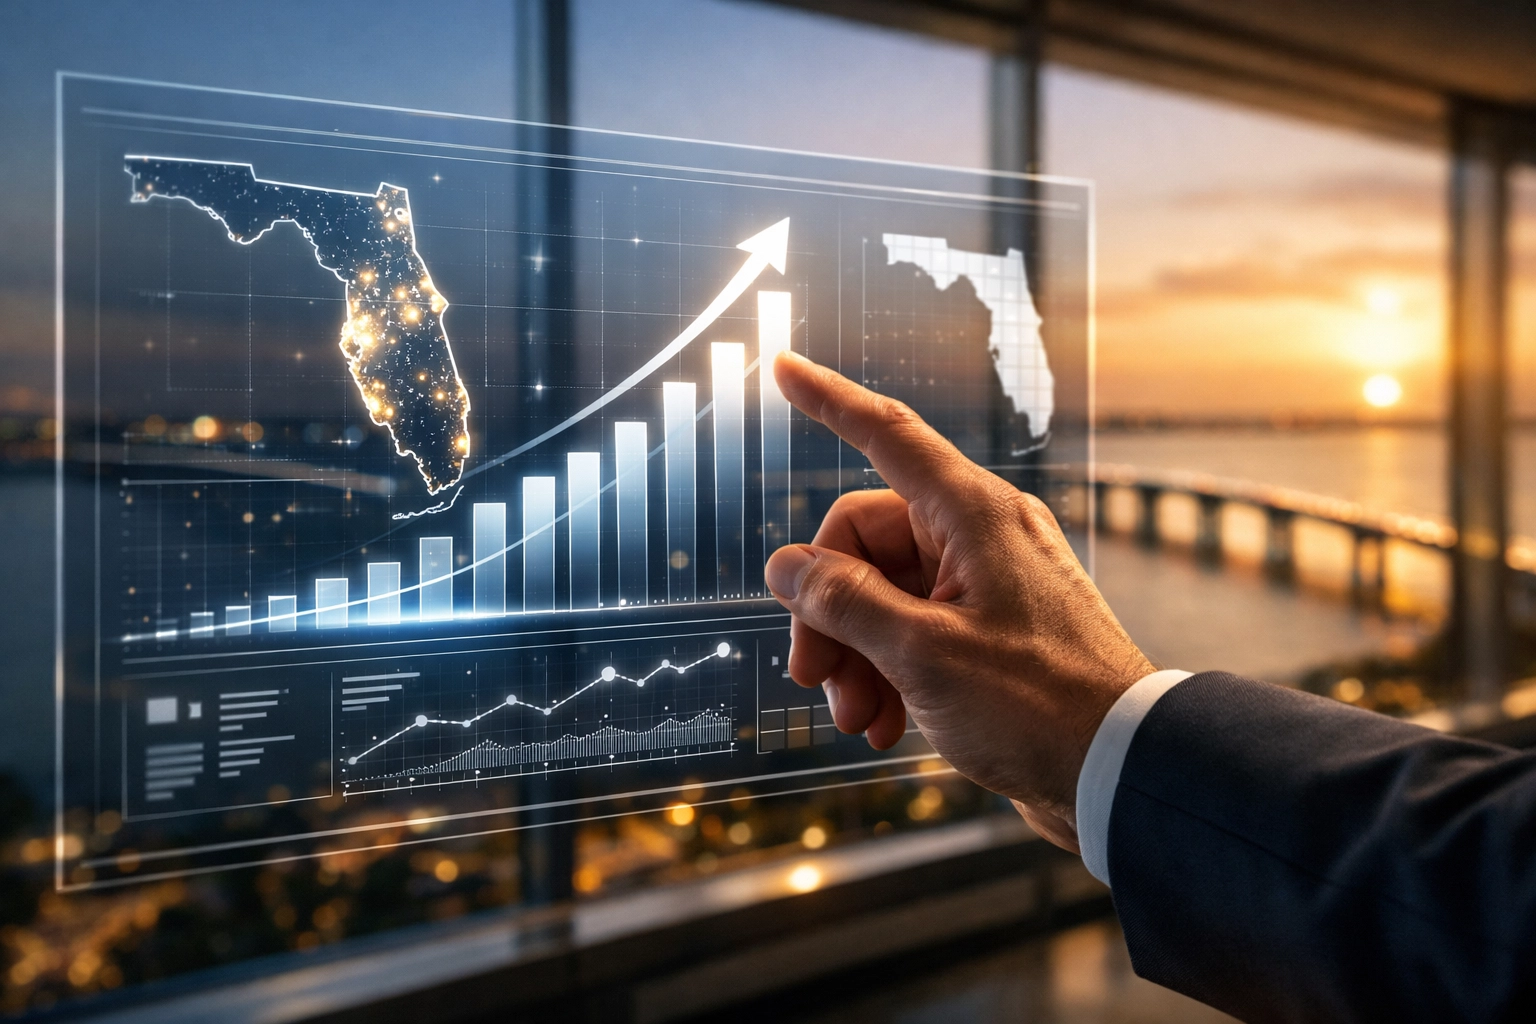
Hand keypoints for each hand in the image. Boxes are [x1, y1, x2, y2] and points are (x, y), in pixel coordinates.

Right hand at [763, 351, 1153, 851]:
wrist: (1118, 772)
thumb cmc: (1038, 705)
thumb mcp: (922, 653)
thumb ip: (844, 602)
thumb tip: (788, 565)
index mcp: (971, 516)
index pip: (886, 436)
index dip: (830, 400)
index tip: (786, 368)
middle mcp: (979, 538)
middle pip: (864, 543)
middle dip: (828, 611)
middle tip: (813, 675)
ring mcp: (985, 587)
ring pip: (882, 596)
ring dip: (855, 655)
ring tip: (856, 716)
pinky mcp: (989, 635)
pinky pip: (914, 633)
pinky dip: (888, 674)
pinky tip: (884, 725)